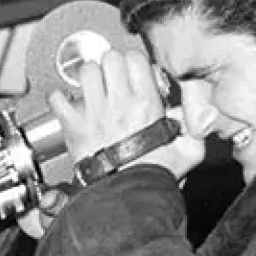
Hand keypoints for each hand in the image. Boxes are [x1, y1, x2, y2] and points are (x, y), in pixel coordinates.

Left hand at [48, 49, 204, 181]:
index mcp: (145, 103)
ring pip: (85, 71)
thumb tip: (197, 112)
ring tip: (94, 89)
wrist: (126, 197)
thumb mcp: (190, 151)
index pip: (135, 58)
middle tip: (113, 79)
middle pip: (108, 57)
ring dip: (89, 77)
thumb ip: (196, 128)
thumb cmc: (153, 176)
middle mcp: (118, 103)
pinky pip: (57, 98)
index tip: (133, 74)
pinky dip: (59, 98)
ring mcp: (93, 113)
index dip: (133, 62)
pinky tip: (69, 104)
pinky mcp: (73, 126)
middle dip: (110, 65)